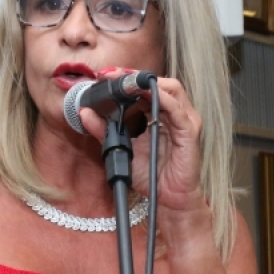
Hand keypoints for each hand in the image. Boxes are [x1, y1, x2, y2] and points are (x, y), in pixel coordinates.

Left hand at [76, 70, 208, 217]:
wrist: (169, 199)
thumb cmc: (152, 174)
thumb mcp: (122, 149)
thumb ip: (104, 131)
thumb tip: (84, 112)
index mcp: (159, 113)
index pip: (144, 87)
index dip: (125, 78)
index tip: (104, 75)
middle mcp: (174, 113)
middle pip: (158, 82)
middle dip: (134, 76)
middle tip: (111, 74)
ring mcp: (184, 120)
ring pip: (171, 89)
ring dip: (147, 83)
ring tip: (126, 82)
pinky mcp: (189, 132)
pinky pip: (177, 110)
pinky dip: (162, 99)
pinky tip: (145, 96)